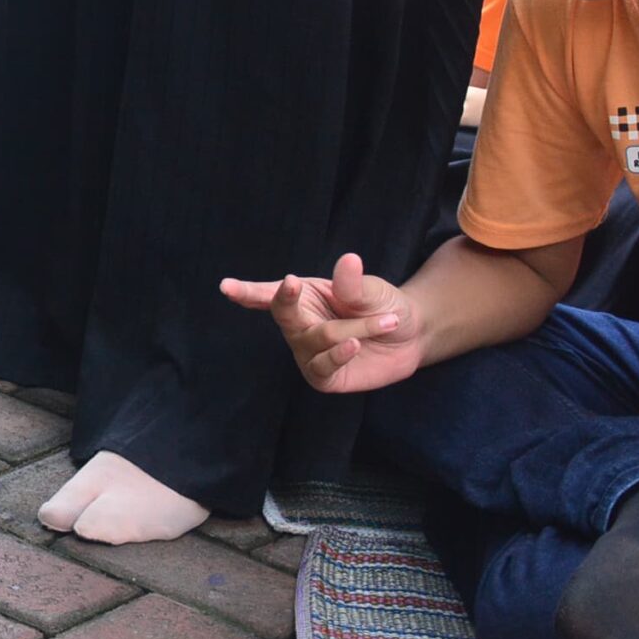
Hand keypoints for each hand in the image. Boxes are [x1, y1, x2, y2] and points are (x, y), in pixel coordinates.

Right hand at [219, 253, 425, 392]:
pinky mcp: (324, 377)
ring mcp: (309, 353)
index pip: (269, 295)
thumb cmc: (385, 306)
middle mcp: (300, 325)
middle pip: (284, 316)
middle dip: (285, 301)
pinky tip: (354, 345)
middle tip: (293, 284)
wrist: (411, 337)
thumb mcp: (374, 290)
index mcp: (303, 296)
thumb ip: (355, 284)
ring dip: (351, 330)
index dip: (245, 292)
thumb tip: (348, 261)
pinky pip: (321, 367)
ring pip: (316, 340)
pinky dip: (337, 355)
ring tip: (385, 321)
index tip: (226, 287)